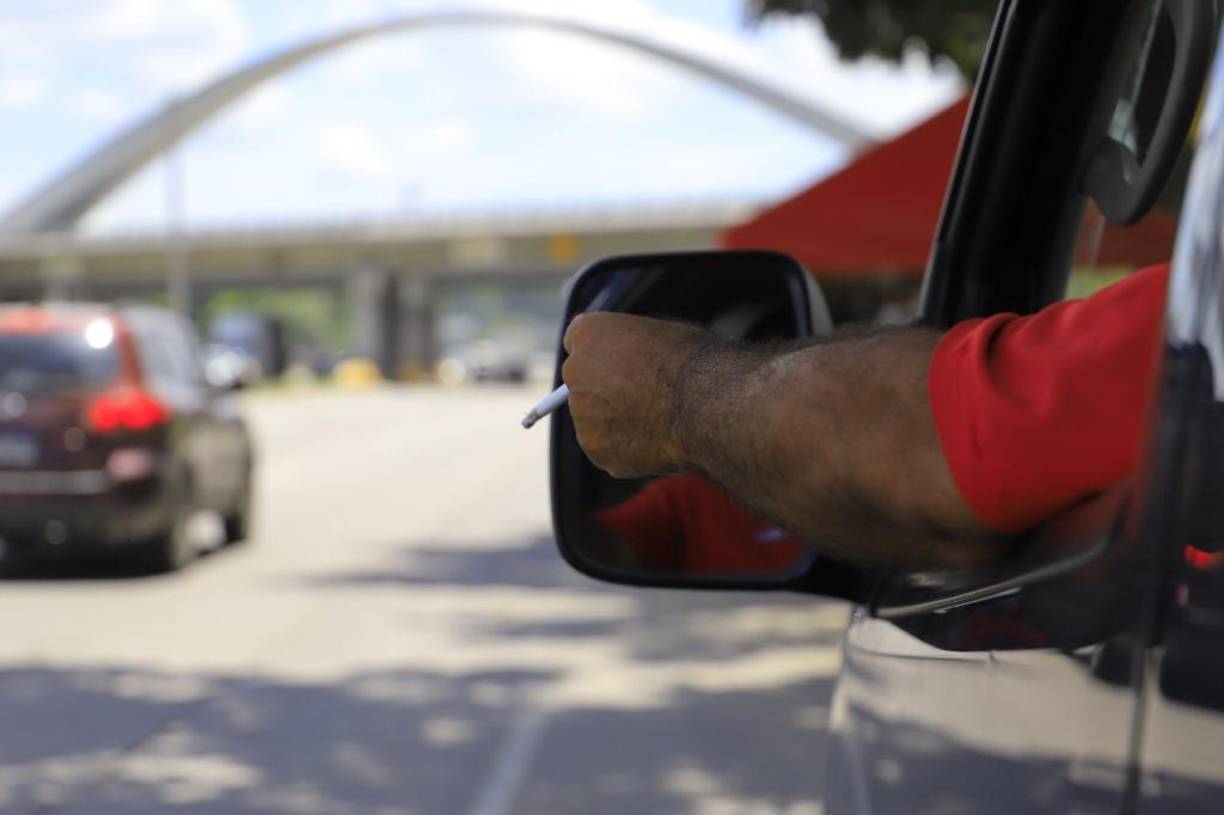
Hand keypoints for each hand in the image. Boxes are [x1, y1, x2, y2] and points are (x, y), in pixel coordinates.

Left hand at [562, 313, 707, 477]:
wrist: (705, 405)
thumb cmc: (694, 363)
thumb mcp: (664, 332)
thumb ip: (634, 344)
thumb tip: (637, 358)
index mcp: (589, 333)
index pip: (578, 340)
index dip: (604, 354)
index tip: (619, 364)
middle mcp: (575, 372)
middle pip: (585, 384)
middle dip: (607, 390)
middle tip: (646, 396)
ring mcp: (583, 416)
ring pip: (596, 421)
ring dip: (617, 421)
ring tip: (658, 419)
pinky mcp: (597, 451)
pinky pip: (611, 450)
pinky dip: (629, 449)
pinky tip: (657, 440)